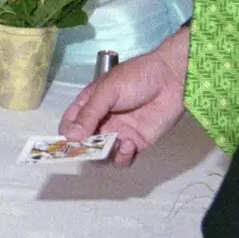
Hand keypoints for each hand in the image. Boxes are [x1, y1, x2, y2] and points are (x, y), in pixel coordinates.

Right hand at [59, 26, 188, 165]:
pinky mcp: (136, 143)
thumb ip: (89, 114)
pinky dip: (121, 158)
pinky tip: (128, 145)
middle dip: (84, 150)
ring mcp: (118, 133)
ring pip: (101, 156)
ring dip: (103, 156)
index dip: (66, 135)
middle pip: (84, 144)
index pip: (70, 124)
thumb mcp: (108, 91)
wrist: (172, 79)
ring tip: (114, 145)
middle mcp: (101, 122)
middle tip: (91, 149)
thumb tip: (70, 136)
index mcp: (90, 105)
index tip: (69, 141)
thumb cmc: (136, 77)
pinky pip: (122, 159)